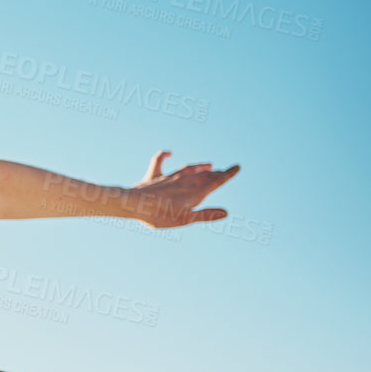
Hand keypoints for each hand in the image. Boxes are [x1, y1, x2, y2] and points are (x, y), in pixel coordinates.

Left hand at [124, 151, 239, 227]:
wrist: (133, 204)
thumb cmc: (159, 215)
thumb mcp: (185, 219)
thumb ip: (205, 215)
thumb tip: (226, 212)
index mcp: (194, 192)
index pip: (215, 182)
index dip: (227, 175)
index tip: (237, 167)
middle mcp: (183, 181)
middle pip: (204, 175)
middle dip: (216, 173)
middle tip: (226, 171)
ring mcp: (168, 178)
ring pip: (187, 169)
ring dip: (199, 167)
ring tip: (208, 166)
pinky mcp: (153, 177)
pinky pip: (159, 162)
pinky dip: (164, 156)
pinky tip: (169, 152)